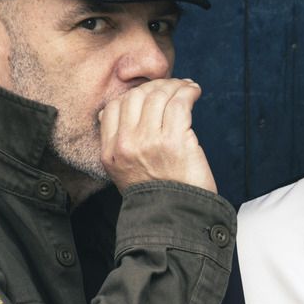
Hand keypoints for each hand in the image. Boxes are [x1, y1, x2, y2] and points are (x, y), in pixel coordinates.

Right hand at [98, 78, 217, 191]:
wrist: (177, 217)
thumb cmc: (158, 196)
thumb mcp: (123, 173)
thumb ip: (116, 144)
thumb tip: (110, 112)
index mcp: (111, 152)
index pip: (115, 106)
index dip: (135, 94)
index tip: (152, 93)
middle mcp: (126, 145)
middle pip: (137, 96)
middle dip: (157, 86)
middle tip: (173, 87)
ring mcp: (149, 141)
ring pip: (158, 96)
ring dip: (175, 86)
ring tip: (186, 88)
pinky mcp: (174, 140)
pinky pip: (179, 102)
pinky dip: (188, 92)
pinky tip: (193, 92)